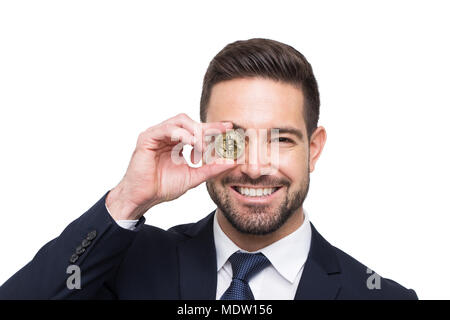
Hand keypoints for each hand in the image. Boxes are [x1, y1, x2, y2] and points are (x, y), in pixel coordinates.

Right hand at [106, 113, 235, 219]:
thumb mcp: (193, 177)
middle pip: (190, 122)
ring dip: (195, 131)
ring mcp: (157, 135)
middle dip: (207, 127)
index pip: (197, 130)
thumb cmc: (162, 187)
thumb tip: (231, 162)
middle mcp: (167, 136)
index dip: (213, 128)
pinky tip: (192, 144)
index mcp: (177, 142)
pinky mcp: (147, 138)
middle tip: (221, 133)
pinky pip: (167, 129)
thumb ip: (210, 168)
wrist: (143, 198)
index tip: (229, 128)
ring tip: (204, 145)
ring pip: (180, 121)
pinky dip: (182, 134)